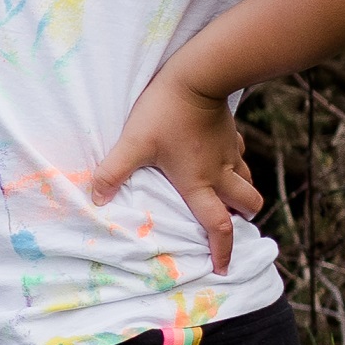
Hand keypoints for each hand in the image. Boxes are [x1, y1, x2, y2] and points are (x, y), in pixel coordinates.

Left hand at [83, 69, 265, 275]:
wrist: (198, 76)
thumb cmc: (165, 112)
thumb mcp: (134, 144)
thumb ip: (113, 172)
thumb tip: (96, 199)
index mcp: (199, 183)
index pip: (218, 225)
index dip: (223, 250)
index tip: (223, 268)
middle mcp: (220, 172)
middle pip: (249, 204)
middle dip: (243, 218)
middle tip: (231, 223)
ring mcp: (228, 152)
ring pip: (247, 181)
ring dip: (241, 193)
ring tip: (227, 198)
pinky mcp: (230, 133)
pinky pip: (239, 155)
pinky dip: (234, 164)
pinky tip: (219, 159)